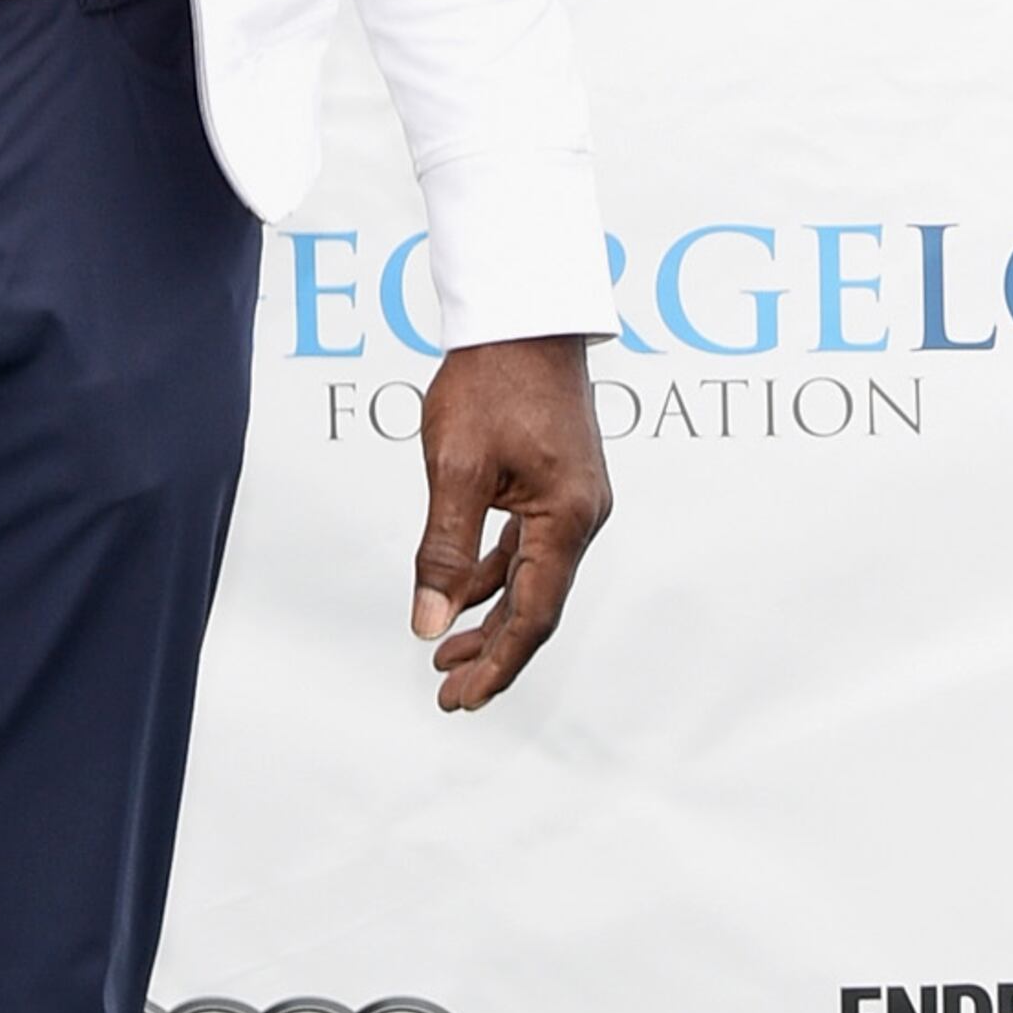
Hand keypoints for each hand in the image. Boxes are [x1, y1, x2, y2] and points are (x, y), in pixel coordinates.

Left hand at [408, 335, 609, 714]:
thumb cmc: (490, 380)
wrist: (522, 314)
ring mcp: (574, 500)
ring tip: (446, 653)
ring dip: (490, 617)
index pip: (533, 616)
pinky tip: (465, 594)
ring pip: (532, 580)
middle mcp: (582, 516)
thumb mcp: (456, 467)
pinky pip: (529, 547)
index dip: (497, 663)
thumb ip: (445, 551)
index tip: (461, 698)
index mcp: (568, 519)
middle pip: (537, 606)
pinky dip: (497, 575)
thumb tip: (429, 623)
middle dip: (492, 653)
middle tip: (447, 691)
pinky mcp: (559, 485)